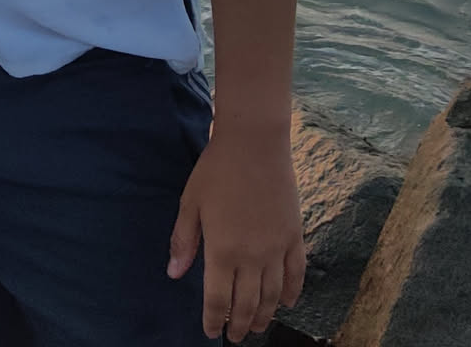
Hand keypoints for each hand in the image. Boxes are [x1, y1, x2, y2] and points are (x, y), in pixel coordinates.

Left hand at [168, 121, 305, 342]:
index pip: (218, 299)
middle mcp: (252, 256)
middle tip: (236, 336)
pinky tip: (287, 303)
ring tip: (257, 326)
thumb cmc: (216, 170)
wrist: (255, 143)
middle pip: (247, 304)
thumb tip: (174, 274)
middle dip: (239, 325)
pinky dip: (293, 292)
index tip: (211, 331)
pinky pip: (296, 273)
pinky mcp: (294, 236)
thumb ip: (184, 241)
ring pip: (272, 295)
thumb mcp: (191, 203)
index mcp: (222, 250)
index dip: (214, 320)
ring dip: (265, 315)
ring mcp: (276, 248)